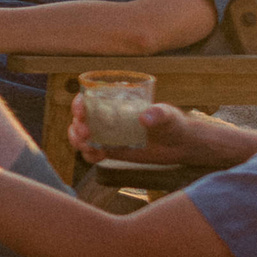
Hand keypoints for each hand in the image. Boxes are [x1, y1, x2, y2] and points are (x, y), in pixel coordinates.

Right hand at [69, 96, 218, 164]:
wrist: (180, 145)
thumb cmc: (174, 123)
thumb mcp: (167, 115)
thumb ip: (157, 114)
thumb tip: (143, 118)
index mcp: (116, 102)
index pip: (89, 99)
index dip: (79, 104)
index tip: (80, 113)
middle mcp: (108, 117)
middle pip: (80, 119)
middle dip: (76, 127)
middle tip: (86, 135)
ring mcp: (108, 134)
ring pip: (81, 136)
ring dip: (78, 141)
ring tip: (89, 148)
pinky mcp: (112, 150)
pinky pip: (92, 153)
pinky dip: (89, 155)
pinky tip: (98, 157)